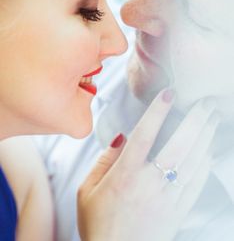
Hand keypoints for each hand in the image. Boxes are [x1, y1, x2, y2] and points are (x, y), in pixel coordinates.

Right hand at [77, 89, 218, 240]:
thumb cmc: (98, 224)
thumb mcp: (87, 190)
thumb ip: (104, 160)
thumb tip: (122, 137)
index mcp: (125, 175)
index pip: (145, 135)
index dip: (158, 111)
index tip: (169, 93)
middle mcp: (150, 184)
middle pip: (179, 145)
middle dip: (195, 120)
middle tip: (205, 103)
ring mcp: (168, 198)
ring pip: (193, 162)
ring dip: (205, 137)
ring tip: (212, 119)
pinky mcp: (178, 212)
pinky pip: (197, 183)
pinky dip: (206, 164)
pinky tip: (210, 150)